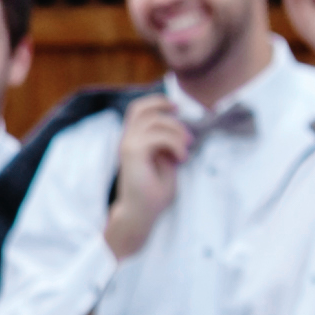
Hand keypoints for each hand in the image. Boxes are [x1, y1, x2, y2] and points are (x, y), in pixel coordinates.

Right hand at [103, 100, 193, 259]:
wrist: (140, 213)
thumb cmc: (153, 191)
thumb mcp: (165, 159)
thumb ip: (166, 142)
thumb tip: (177, 126)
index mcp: (133, 139)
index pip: (138, 109)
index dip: (157, 101)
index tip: (177, 108)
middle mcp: (127, 139)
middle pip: (143, 109)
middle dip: (172, 118)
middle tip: (188, 138)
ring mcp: (127, 146)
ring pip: (153, 121)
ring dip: (176, 132)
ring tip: (185, 150)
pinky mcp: (132, 154)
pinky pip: (156, 137)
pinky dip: (174, 144)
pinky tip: (180, 159)